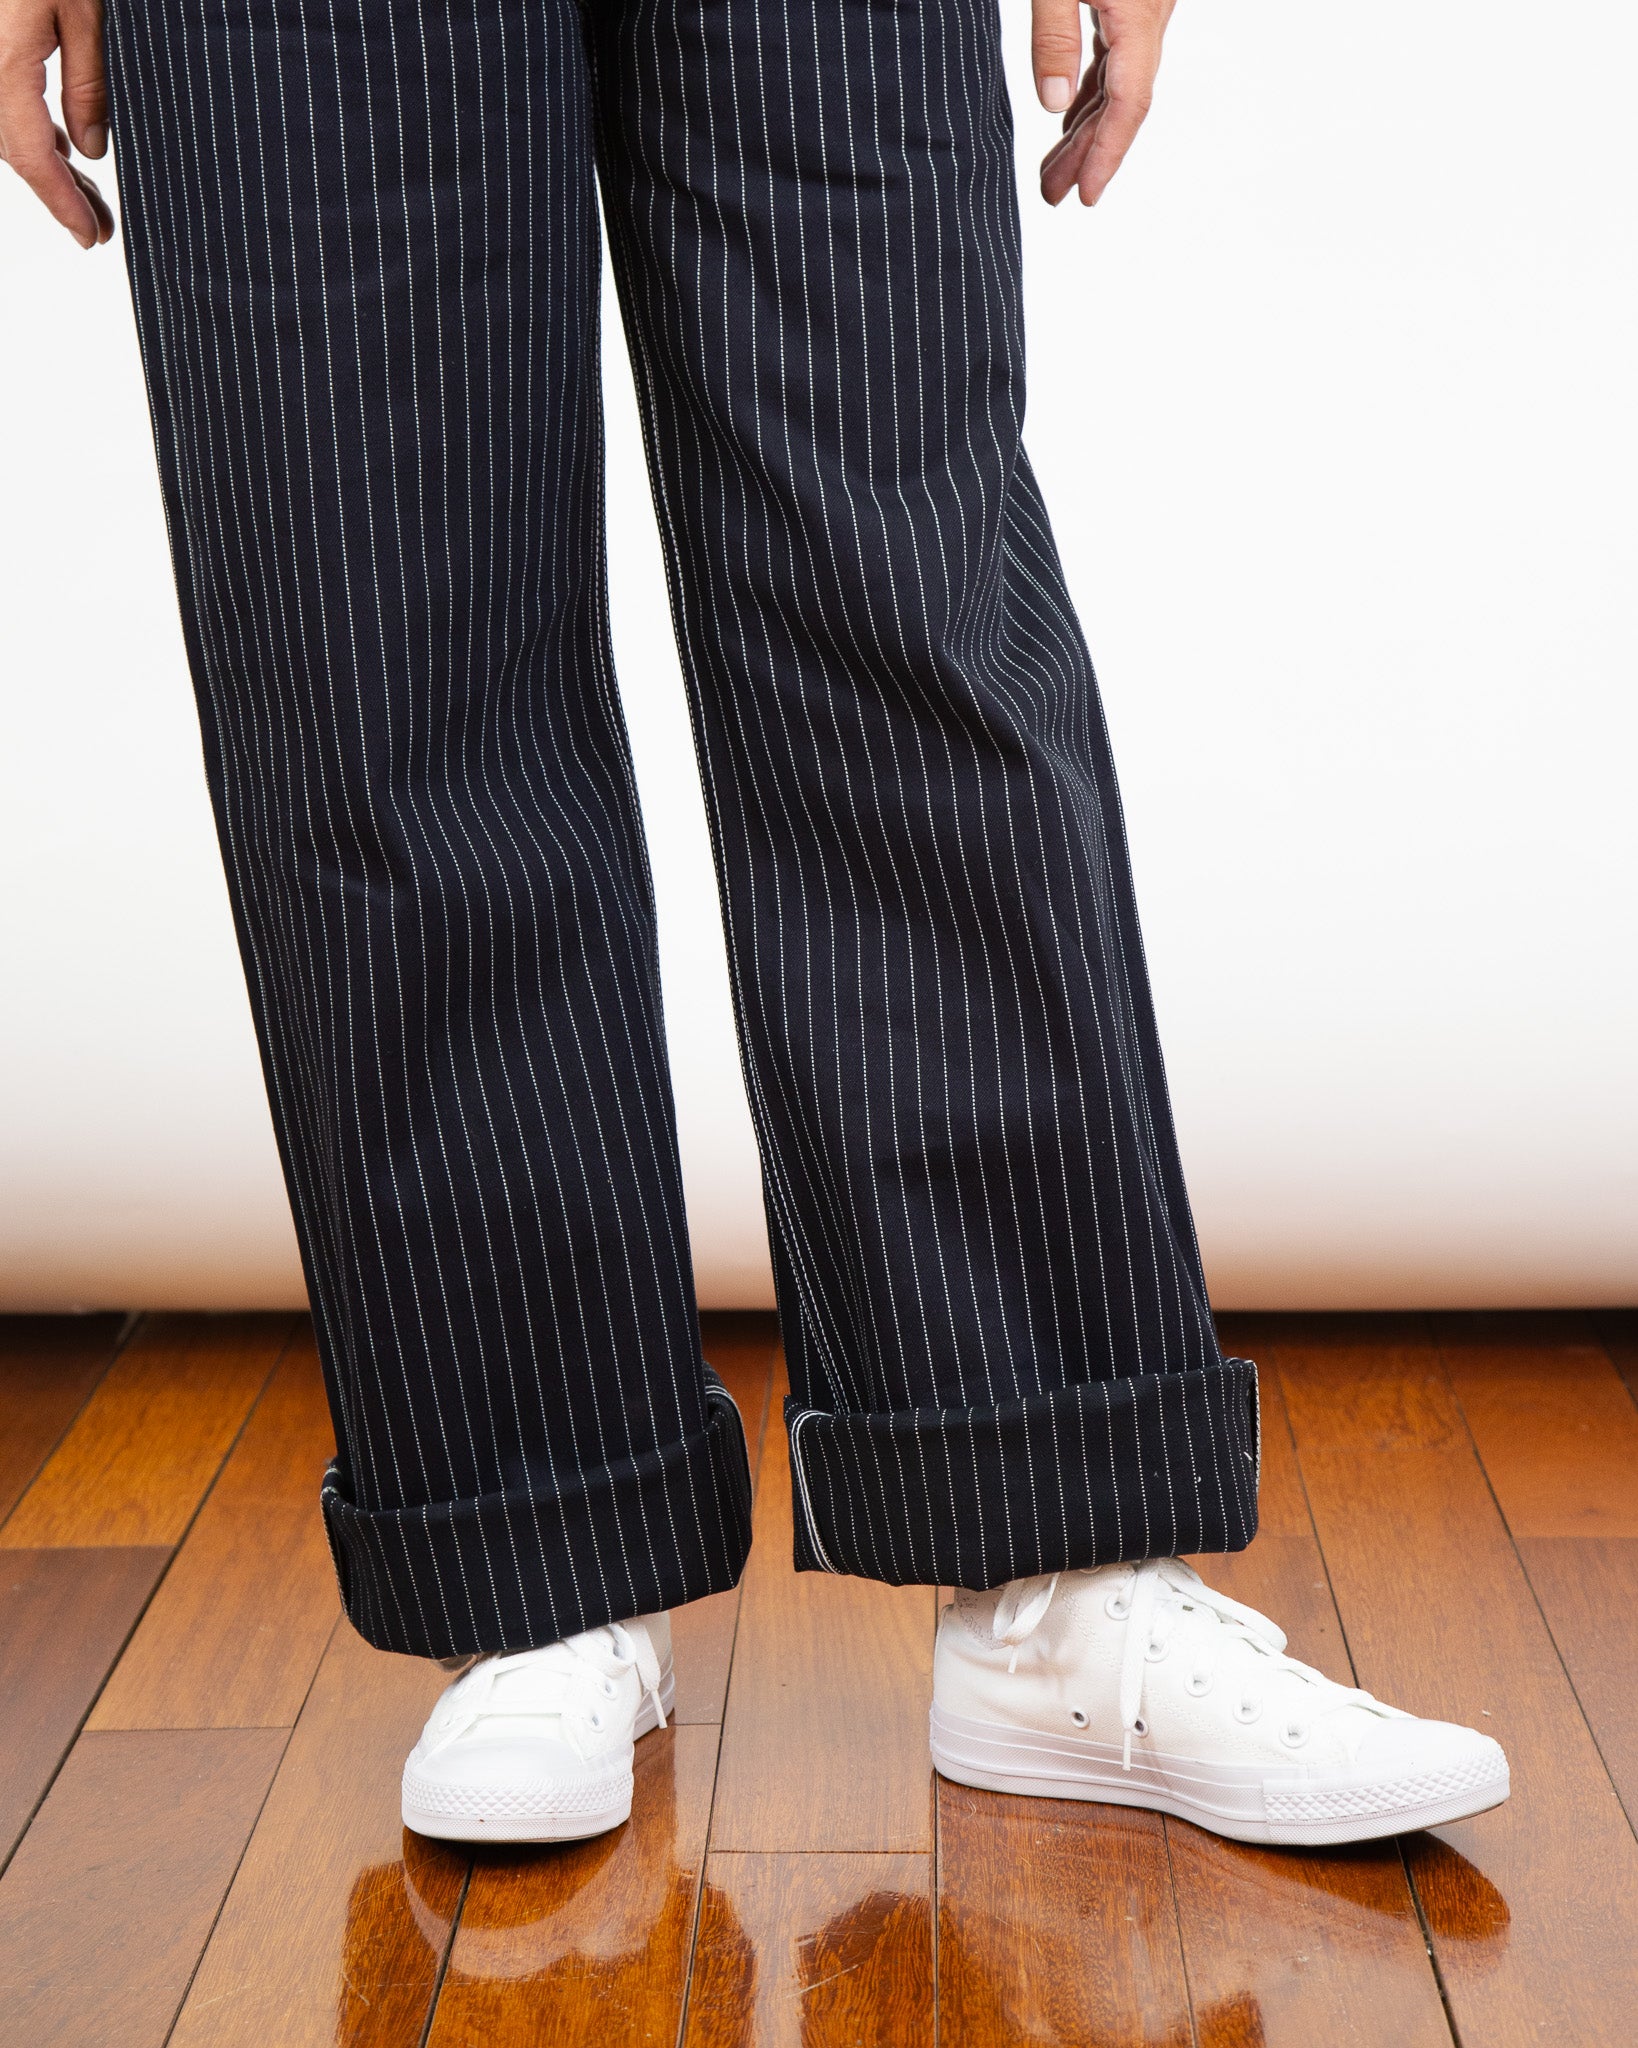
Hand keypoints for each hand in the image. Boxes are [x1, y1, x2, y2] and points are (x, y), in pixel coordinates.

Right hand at [0, 0, 113, 246]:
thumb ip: (88, 83)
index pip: (31, 155)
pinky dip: (23, 119)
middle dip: (53, 188)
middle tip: (95, 222)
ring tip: (83, 187)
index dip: (60, 202)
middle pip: (9, 146)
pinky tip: (58, 135)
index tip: (90, 236)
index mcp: (4, 63)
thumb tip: (91, 149)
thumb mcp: (86, 8)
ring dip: (38, 156)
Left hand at [1030, 0, 1176, 208]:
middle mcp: (1151, 19)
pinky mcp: (1131, 5)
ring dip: (1085, 129)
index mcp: (1139, 16)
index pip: (1129, 102)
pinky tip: (1069, 122)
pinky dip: (1090, 96)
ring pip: (1116, 86)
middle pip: (1122, 104)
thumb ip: (1054, 36)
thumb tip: (1053, 101)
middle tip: (1050, 193)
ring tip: (1053, 168)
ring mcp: (1144, 12)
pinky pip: (1112, 62)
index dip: (1107, 154)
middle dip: (1086, 154)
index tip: (1086, 194)